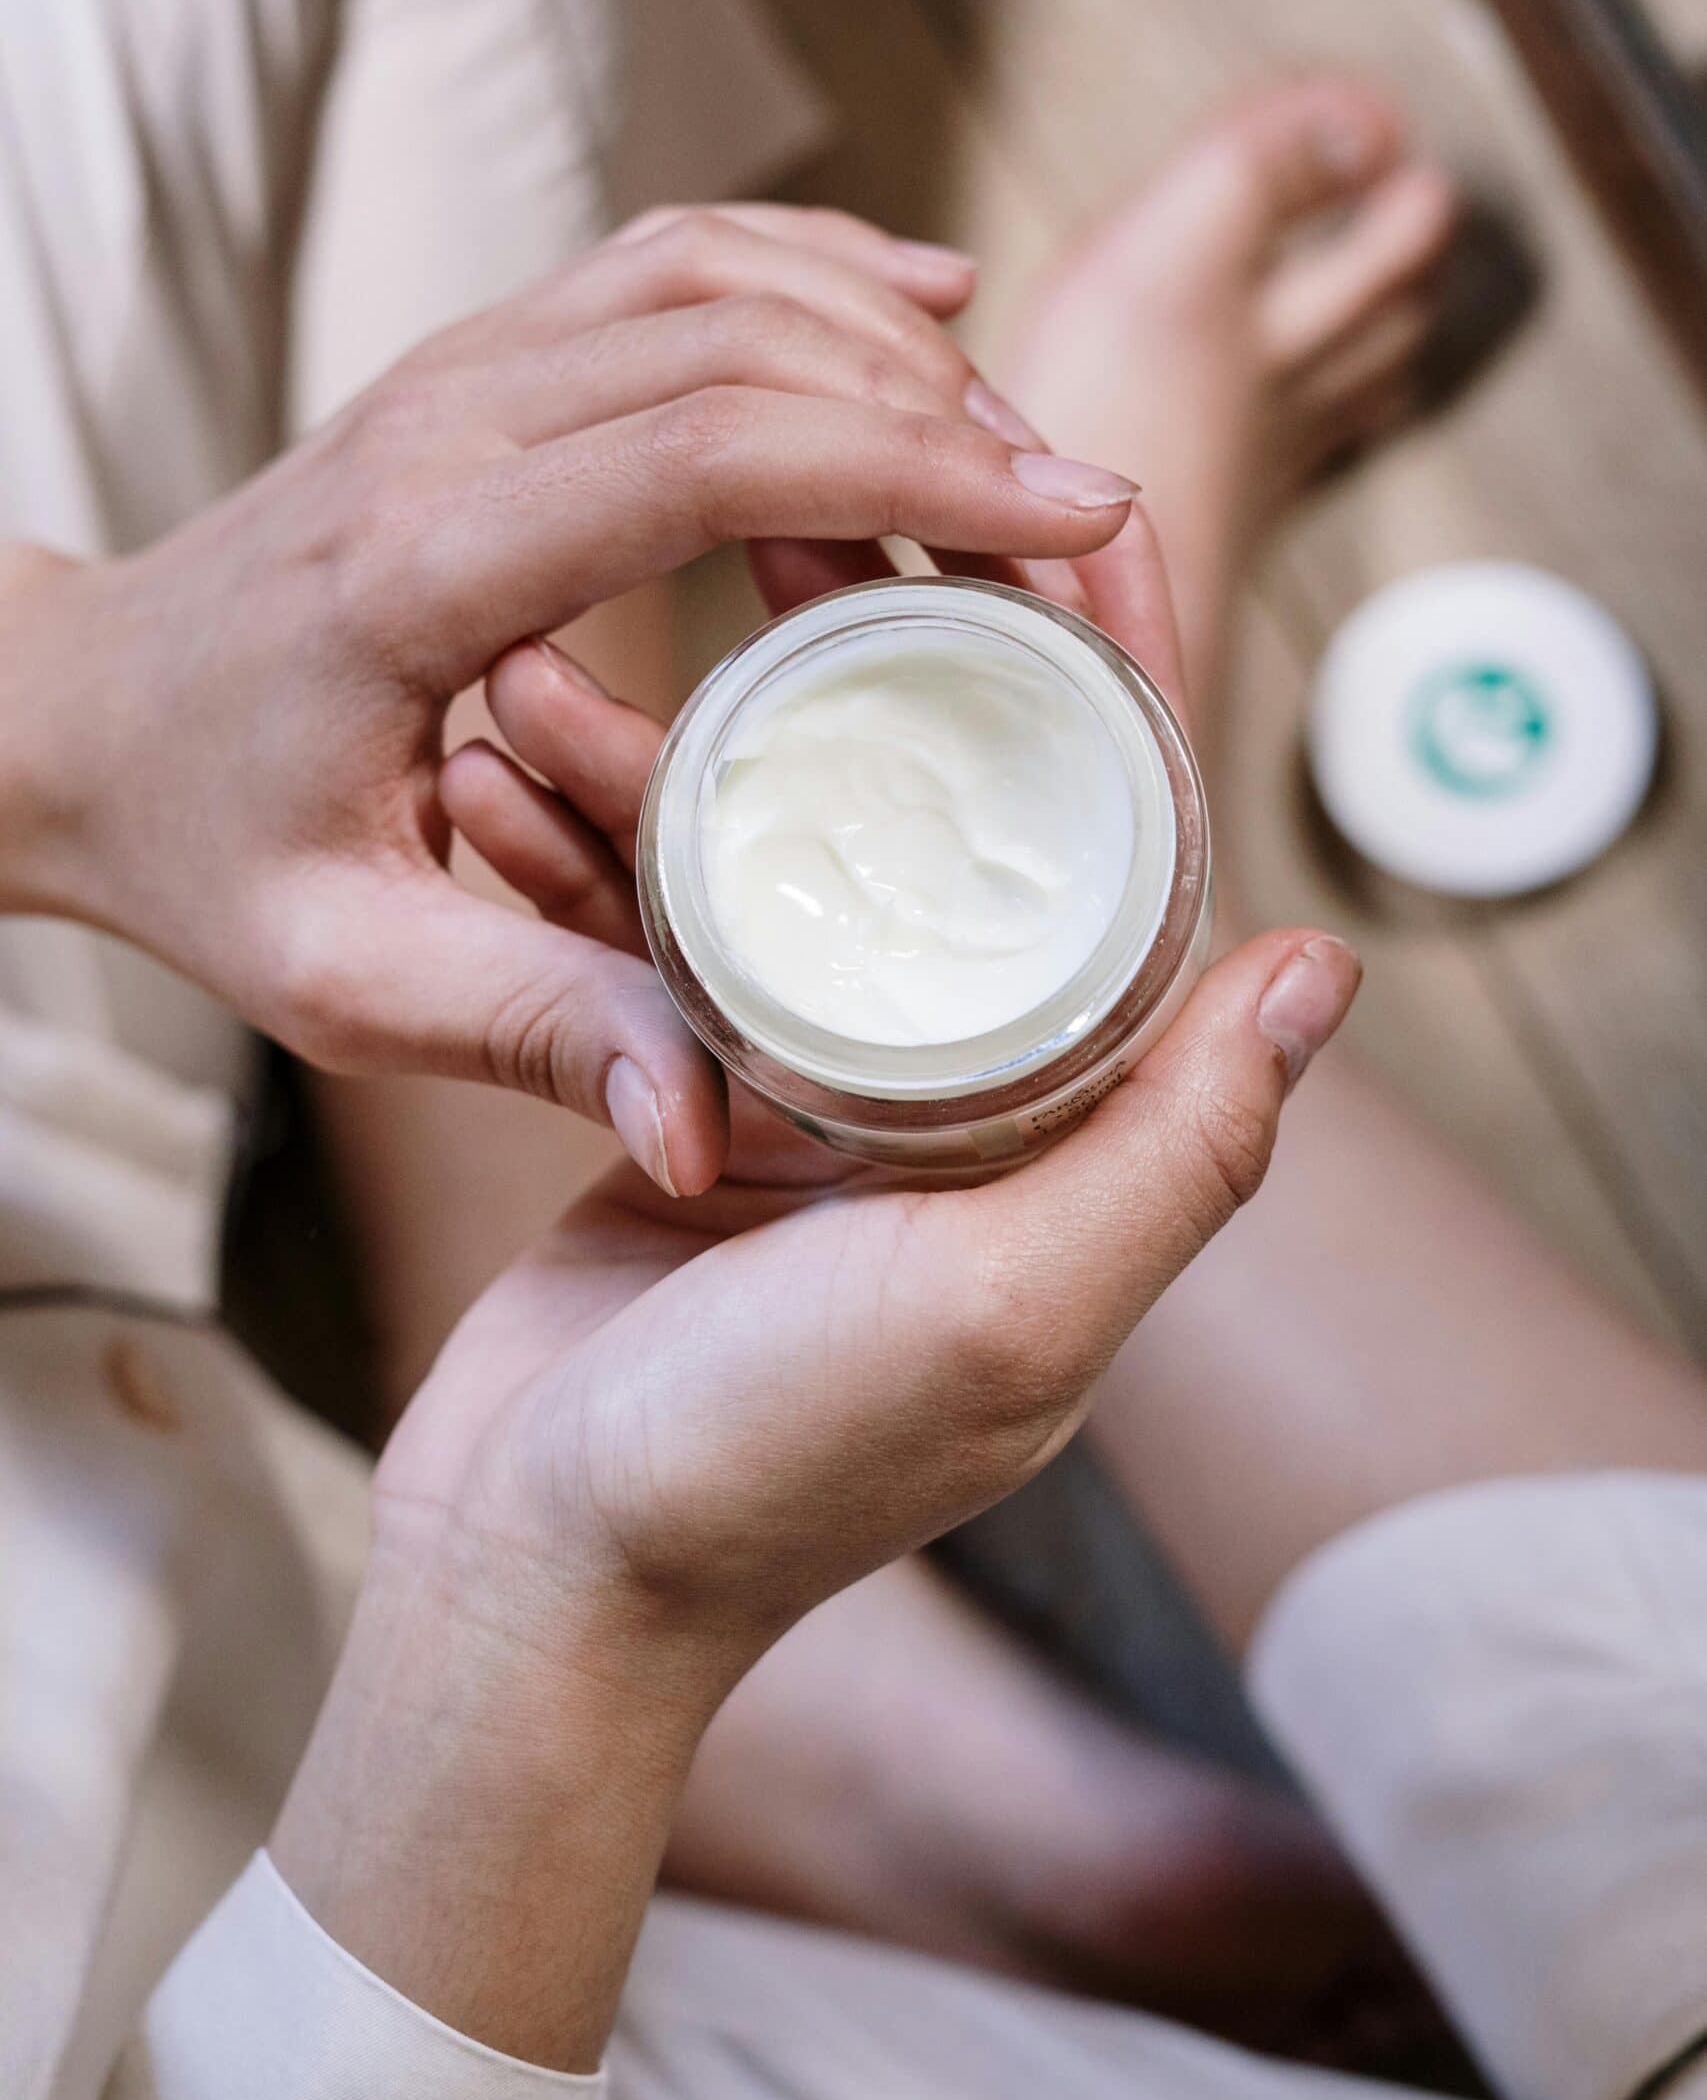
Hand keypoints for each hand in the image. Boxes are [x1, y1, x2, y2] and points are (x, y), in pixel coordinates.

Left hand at [0, 205, 1133, 1187]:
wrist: (87, 718)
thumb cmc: (214, 846)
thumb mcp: (351, 977)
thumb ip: (540, 1035)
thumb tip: (708, 1135)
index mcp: (425, 566)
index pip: (703, 447)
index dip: (909, 467)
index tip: (1075, 516)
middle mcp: (450, 427)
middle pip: (750, 335)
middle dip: (956, 413)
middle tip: (1096, 528)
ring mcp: (470, 371)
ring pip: (728, 269)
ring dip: (899, 341)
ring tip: (1024, 462)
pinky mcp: (494, 363)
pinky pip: (680, 256)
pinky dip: (821, 265)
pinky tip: (928, 306)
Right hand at [268, 521, 1357, 2073]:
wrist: (539, 1580)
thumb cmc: (772, 1468)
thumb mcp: (1008, 1311)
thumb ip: (1177, 1149)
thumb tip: (1320, 964)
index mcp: (1060, 1135)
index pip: (1118, 866)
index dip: (1112, 694)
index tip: (1065, 524)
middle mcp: (952, 1100)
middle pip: (931, 824)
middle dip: (863, 668)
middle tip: (780, 519)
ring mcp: (807, 1091)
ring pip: (758, 862)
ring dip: (663, 753)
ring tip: (554, 657)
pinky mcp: (676, 1098)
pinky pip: (634, 934)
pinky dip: (567, 859)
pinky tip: (492, 769)